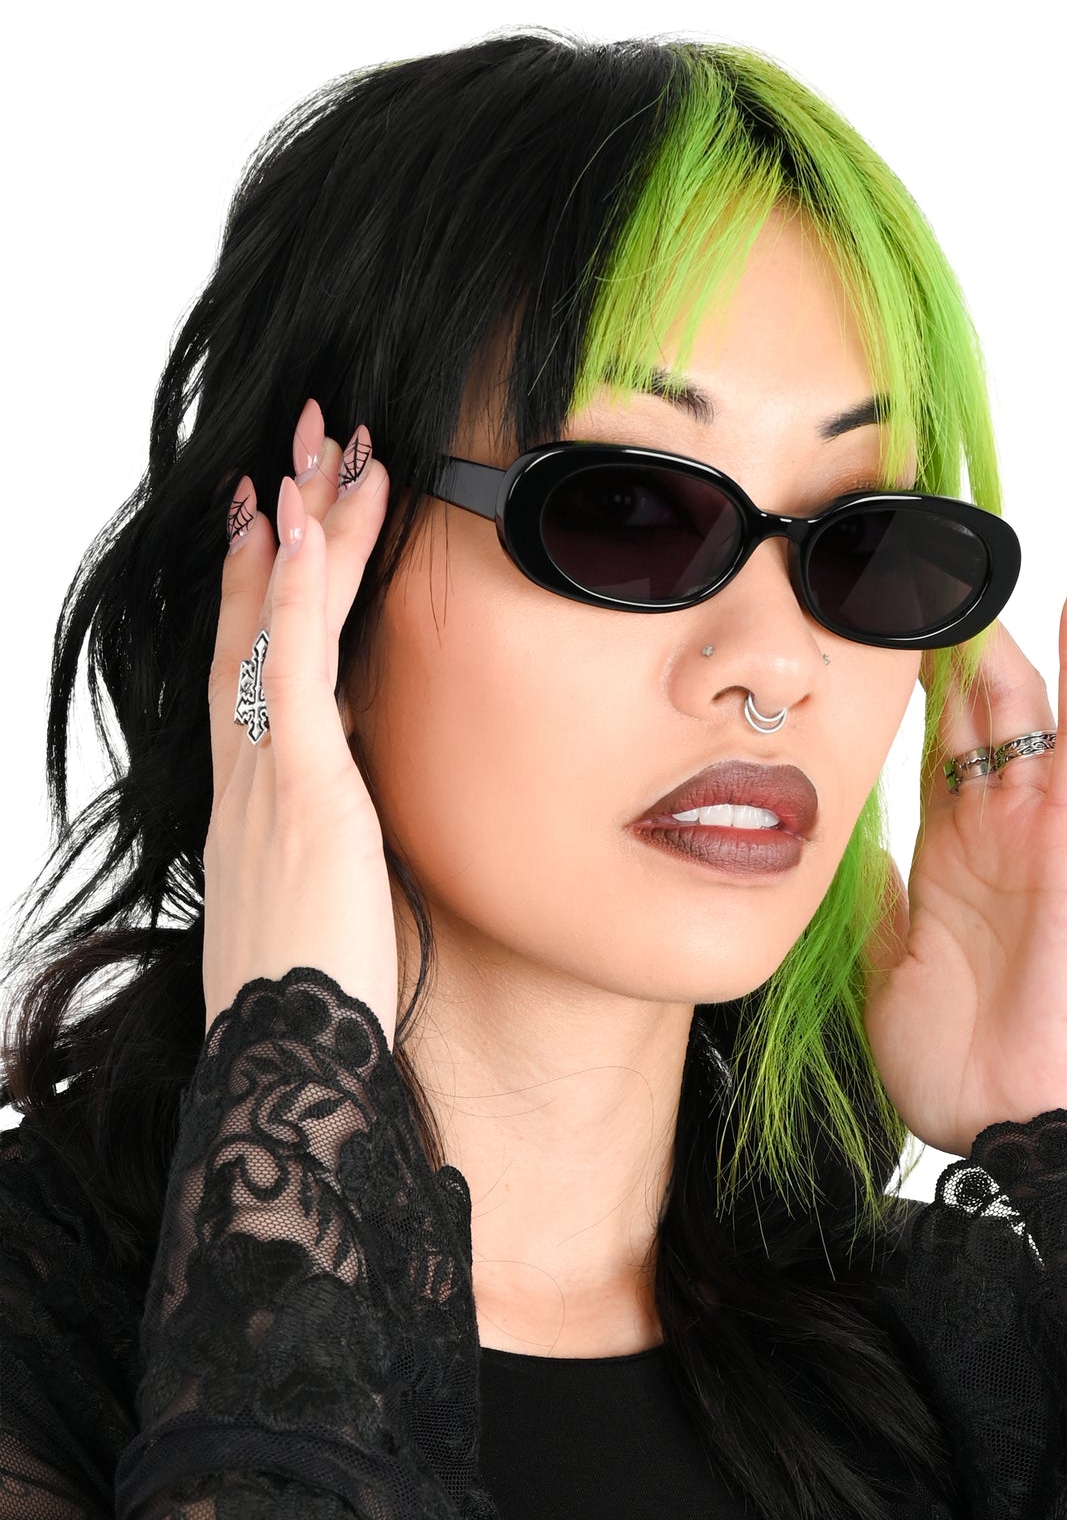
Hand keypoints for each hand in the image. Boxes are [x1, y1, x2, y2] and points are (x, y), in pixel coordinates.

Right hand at [202, 399, 397, 1047]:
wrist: (290, 1074)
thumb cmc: (314, 1010)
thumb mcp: (325, 916)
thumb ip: (338, 856)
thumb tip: (364, 835)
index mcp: (255, 806)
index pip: (251, 672)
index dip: (255, 590)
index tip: (269, 522)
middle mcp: (248, 779)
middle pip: (251, 626)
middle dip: (278, 531)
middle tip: (300, 447)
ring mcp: (268, 783)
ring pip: (274, 628)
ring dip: (303, 531)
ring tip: (326, 445)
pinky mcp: (302, 797)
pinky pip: (289, 675)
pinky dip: (291, 596)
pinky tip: (303, 527)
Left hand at [862, 556, 1066, 1159]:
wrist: (1020, 1118)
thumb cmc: (961, 1057)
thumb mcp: (881, 961)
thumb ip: (867, 894)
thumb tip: (831, 843)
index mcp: (946, 853)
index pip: (922, 743)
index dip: (896, 680)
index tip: (862, 616)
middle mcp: (994, 824)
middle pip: (966, 703)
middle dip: (939, 631)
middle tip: (905, 552)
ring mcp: (1039, 821)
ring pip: (1020, 697)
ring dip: (996, 624)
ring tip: (969, 543)